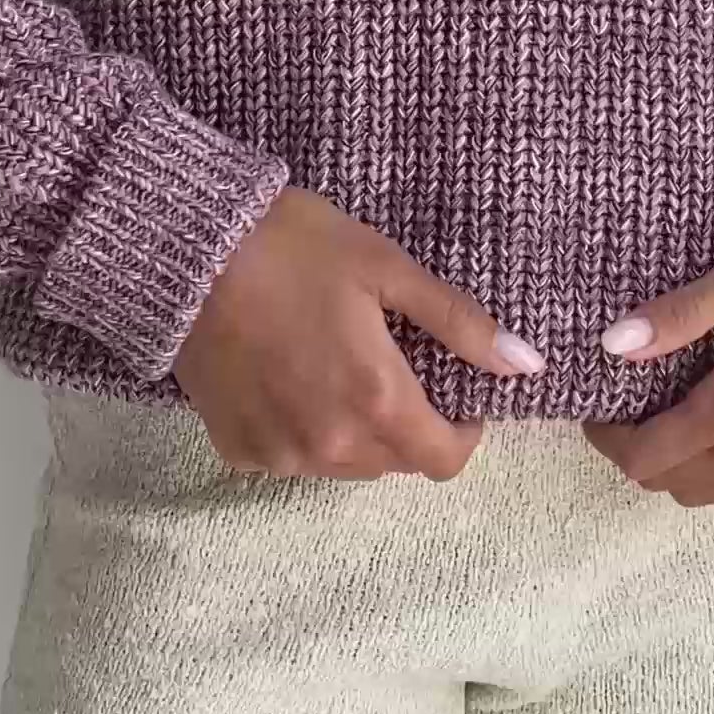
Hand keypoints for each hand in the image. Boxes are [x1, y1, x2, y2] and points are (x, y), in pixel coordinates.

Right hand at [172, 185, 546, 479]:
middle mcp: (330, 445)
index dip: (462, 432)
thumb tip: (526, 364)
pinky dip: (303, 432)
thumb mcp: (387, 269)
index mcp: (377, 401)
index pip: (445, 461)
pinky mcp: (237, 450)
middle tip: (388, 362)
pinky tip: (289, 377)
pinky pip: (292, 459)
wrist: (187, 251)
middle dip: (408, 424)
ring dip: (357, 432)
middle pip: (395, 462)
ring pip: (345, 466)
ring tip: (336, 367)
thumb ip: (459, 323)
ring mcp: (279, 454)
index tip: (454, 393)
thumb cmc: (294, 247)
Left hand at [581, 210, 713, 506]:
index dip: (610, 439)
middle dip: (640, 451)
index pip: (648, 457)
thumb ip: (679, 314)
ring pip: (711, 491)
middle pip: (673, 483)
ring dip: (681, 463)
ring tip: (676, 406)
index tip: (601, 404)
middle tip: (632, 402)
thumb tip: (613, 345)